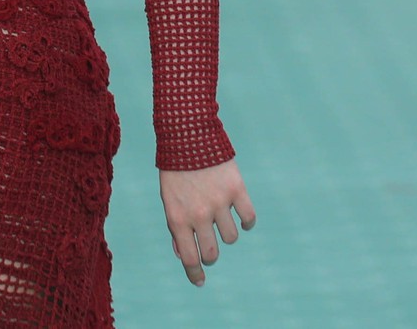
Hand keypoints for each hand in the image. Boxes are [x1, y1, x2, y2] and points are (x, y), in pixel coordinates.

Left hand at [159, 160, 255, 286]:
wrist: (188, 135)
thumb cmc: (175, 170)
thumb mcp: (168, 199)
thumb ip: (175, 227)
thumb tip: (183, 254)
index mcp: (178, 218)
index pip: (189, 258)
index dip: (195, 273)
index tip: (200, 281)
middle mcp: (199, 214)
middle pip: (212, 252)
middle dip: (211, 255)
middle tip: (210, 248)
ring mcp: (219, 203)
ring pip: (231, 237)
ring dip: (227, 233)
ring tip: (221, 219)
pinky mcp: (236, 189)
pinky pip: (249, 218)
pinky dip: (247, 222)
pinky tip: (242, 218)